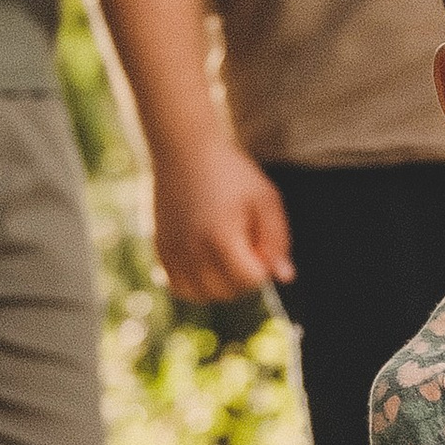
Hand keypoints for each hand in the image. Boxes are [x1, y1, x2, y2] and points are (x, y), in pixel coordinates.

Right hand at [150, 136, 292, 303]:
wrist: (184, 149)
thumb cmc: (231, 172)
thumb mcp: (265, 199)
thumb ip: (278, 241)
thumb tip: (284, 277)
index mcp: (221, 240)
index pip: (250, 280)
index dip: (262, 265)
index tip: (258, 239)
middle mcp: (192, 252)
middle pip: (227, 292)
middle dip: (243, 275)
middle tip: (242, 242)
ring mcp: (173, 253)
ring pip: (202, 295)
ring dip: (219, 284)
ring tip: (224, 253)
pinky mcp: (160, 250)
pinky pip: (179, 287)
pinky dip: (195, 283)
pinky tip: (204, 260)